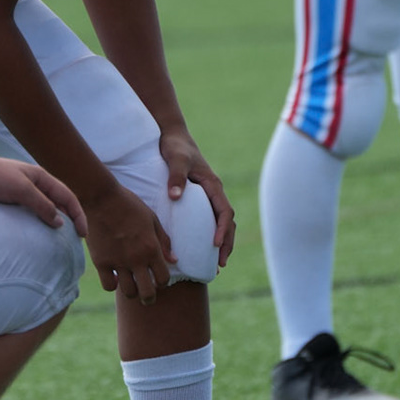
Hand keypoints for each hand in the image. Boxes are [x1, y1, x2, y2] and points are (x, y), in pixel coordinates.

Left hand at [0, 153, 86, 235]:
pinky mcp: (9, 198)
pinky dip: (39, 222)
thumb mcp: (21, 190)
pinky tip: (37, 233)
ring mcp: (21, 190)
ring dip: (55, 221)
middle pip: (59, 202)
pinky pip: (31, 211)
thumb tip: (60, 222)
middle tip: (75, 240)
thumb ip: (42, 205)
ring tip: (59, 239)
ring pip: (45, 207)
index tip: (83, 235)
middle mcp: (34, 183)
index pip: (68, 197)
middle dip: (70, 219)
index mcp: (41, 177)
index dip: (78, 215)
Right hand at [83, 184, 175, 304]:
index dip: (163, 283)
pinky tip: (114, 277)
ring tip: (131, 285)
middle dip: (149, 298)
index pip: (163, 279)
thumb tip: (174, 260)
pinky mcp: (101, 262)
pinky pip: (108, 285)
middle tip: (147, 296)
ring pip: (128, 292)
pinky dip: (112, 284)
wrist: (102, 198)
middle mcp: (136, 259)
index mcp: (151, 248)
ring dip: (132, 291)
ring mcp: (118, 262)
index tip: (158, 280)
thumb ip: (163, 241)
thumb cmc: (129, 205)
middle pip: (147, 293)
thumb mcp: (152, 219)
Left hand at [161, 127, 234, 266]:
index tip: (216, 244)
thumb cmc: (174, 146)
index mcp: (212, 185)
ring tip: (216, 264)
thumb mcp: (175, 159)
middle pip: (227, 222)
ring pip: (221, 223)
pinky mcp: (198, 200)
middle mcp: (213, 192)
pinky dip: (209, 236)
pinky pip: (208, 220)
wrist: (171, 135)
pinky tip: (200, 250)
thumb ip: (175, 176)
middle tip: (220, 264)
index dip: (223, 229)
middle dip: (227, 243)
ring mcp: (207, 196)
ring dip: (222, 242)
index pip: (224, 211)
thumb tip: (175, 197)